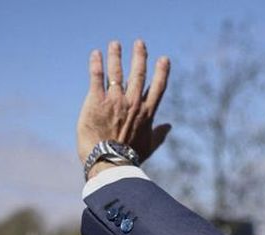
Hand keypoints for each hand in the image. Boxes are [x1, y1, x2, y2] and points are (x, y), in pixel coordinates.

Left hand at [76, 39, 171, 177]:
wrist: (110, 162)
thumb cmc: (130, 158)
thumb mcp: (149, 146)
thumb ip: (159, 134)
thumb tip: (168, 127)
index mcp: (147, 113)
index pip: (157, 87)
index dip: (161, 72)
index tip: (164, 59)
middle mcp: (133, 103)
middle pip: (138, 74)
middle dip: (139, 57)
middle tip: (139, 43)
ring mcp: (115, 101)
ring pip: (117, 72)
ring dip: (116, 55)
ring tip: (115, 44)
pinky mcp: (96, 101)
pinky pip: (97, 77)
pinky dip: (97, 64)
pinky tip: (96, 54)